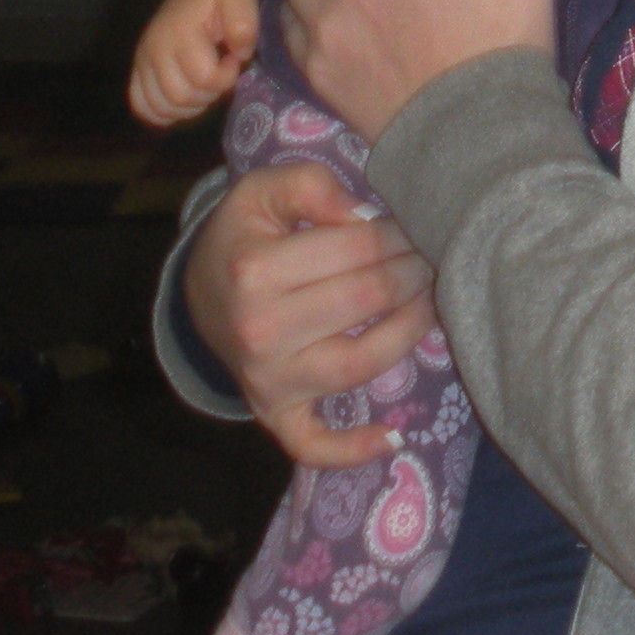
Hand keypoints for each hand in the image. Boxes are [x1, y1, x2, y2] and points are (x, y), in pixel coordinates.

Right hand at [128, 0, 260, 126]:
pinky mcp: (138, 71)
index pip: (203, 78)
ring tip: (203, 85)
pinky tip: (184, 98)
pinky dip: (165, 112)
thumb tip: (240, 54)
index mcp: (178, 32)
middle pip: (180, 97)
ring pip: (161, 108)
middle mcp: (153, 49)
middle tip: (219, 74)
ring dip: (190, 107)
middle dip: (208, 94)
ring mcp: (141, 62)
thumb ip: (244, 23)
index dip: (226, 77)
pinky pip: (142, 107)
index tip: (233, 60)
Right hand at [185, 160, 439, 469]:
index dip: (396, 234)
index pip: (355, 250)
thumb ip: (309, 185)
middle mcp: (259, 332)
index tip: (416, 224)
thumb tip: (361, 215)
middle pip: (364, 301)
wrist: (202, 292)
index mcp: (255, 271)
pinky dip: (351, 449)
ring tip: (432, 302)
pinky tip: (394, 437)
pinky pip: (311, 444)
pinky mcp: (274, 414)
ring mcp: (267, 380)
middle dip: (411, 273)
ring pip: (359, 364)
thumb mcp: (261, 189)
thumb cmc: (243, 236)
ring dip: (408, 332)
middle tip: (431, 256)